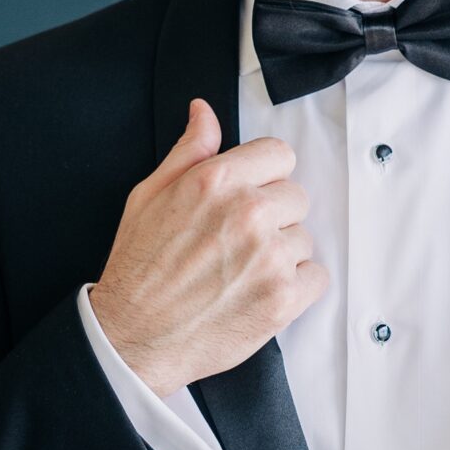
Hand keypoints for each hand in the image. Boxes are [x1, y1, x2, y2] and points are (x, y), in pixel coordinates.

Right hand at [89, 99, 327, 394]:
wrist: (133, 337)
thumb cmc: (138, 269)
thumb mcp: (149, 196)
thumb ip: (188, 151)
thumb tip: (204, 112)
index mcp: (216, 180)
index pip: (280, 154)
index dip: (264, 176)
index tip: (249, 196)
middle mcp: (247, 213)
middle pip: (296, 196)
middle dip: (273, 215)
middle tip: (238, 241)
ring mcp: (269, 257)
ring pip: (304, 238)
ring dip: (281, 253)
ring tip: (241, 271)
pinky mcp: (283, 298)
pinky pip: (316, 277)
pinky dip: (295, 287)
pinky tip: (258, 291)